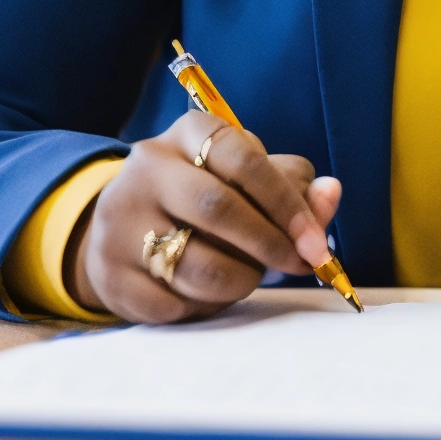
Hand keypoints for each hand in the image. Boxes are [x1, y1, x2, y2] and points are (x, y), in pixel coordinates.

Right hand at [67, 110, 342, 323]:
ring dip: (241, 280)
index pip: (243, 158)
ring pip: (197, 263)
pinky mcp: (109, 272)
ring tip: (250, 276)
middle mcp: (146, 168)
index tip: (315, 242)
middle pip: (218, 208)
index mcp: (187, 133)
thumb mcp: (248, 178)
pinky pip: (172, 303)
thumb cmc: (205, 197)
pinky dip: (204, 306)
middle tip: (298, 265)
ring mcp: (120, 221)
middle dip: (270, 244)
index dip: (286, 203)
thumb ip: (293, 187)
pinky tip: (208, 293)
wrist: (124, 227)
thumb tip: (331, 192)